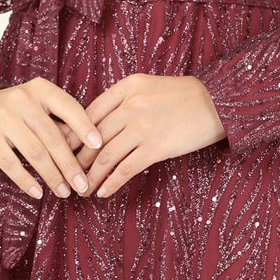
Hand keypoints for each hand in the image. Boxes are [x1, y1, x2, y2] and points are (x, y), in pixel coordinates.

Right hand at [0, 78, 103, 198]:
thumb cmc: (15, 112)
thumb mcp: (36, 106)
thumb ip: (57, 121)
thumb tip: (87, 149)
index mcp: (40, 88)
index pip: (68, 107)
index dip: (85, 126)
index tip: (98, 145)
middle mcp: (22, 99)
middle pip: (52, 136)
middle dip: (70, 164)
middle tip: (83, 185)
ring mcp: (2, 116)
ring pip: (34, 152)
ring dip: (52, 176)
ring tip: (64, 192)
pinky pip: (10, 163)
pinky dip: (26, 180)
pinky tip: (38, 192)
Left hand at [57, 73, 226, 199]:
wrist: (217, 102)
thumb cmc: (183, 96)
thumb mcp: (149, 86)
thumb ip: (124, 100)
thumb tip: (97, 124)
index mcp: (127, 87)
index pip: (89, 111)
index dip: (73, 133)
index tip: (61, 149)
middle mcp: (131, 105)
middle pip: (93, 136)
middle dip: (76, 159)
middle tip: (66, 174)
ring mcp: (143, 126)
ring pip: (105, 155)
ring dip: (90, 176)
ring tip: (82, 189)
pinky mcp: (156, 147)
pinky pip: (125, 169)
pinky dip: (111, 183)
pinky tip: (103, 192)